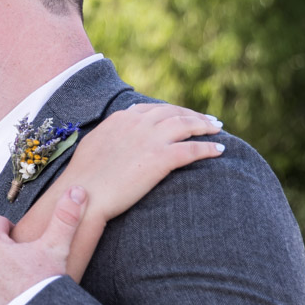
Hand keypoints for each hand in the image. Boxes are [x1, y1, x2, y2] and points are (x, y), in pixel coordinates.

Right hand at [62, 103, 222, 220]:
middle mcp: (138, 123)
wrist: (84, 195)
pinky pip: (193, 149)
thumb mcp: (94, 144)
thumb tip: (119, 130)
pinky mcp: (161, 158)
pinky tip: (220, 150)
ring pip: (187, 125)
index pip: (155, 109)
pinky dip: (209, 148)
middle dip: (194, 115)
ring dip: (205, 126)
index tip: (183, 116)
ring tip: (218, 129)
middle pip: (175, 113)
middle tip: (209, 121)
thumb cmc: (84, 178)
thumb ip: (111, 133)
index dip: (173, 111)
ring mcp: (151, 139)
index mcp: (122, 118)